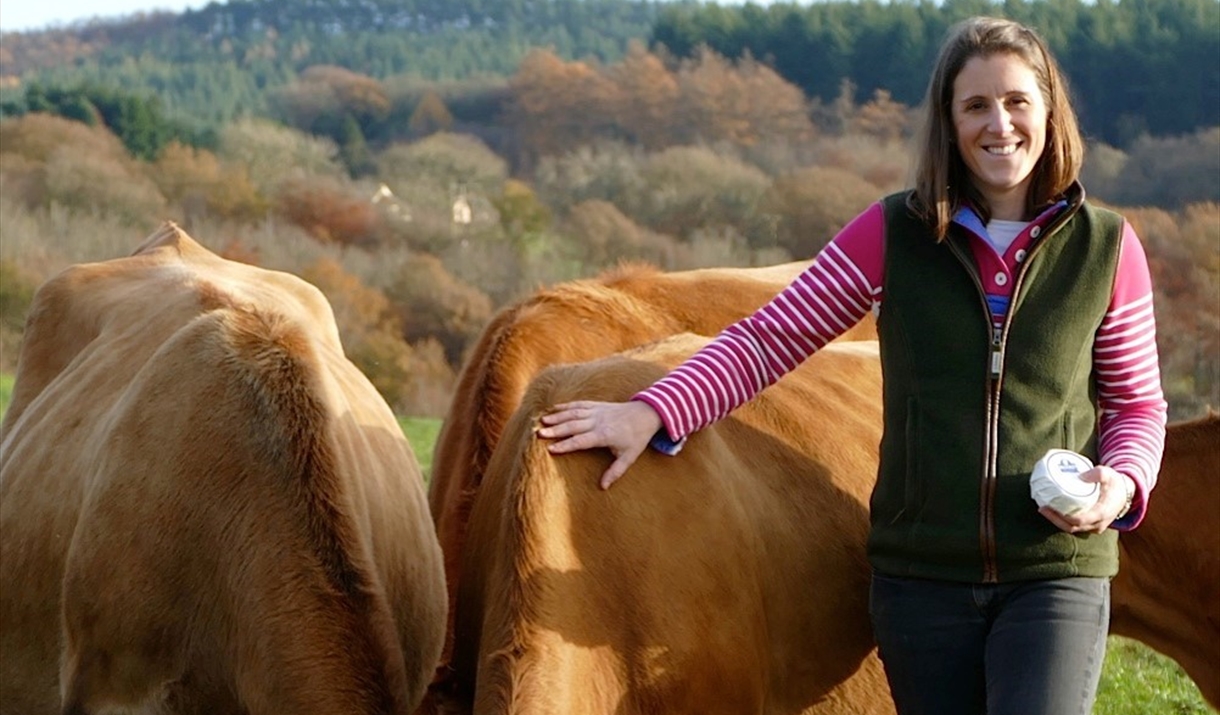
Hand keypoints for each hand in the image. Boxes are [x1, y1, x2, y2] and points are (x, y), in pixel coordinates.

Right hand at [537, 400, 661, 489]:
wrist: (645, 414)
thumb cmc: (636, 438)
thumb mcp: (629, 457)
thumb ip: (615, 472)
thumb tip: (603, 487)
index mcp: (604, 435)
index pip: (581, 441)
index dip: (566, 445)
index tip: (551, 449)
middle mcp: (598, 421)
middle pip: (573, 426)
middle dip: (556, 430)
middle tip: (539, 433)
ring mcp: (596, 411)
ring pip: (573, 413)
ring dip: (557, 417)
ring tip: (542, 421)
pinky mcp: (596, 405)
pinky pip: (578, 404)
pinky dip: (565, 406)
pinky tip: (553, 409)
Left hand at [1038, 465, 1133, 533]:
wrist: (1125, 493)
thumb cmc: (1115, 483)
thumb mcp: (1109, 474)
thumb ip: (1098, 473)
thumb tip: (1082, 476)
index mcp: (1103, 512)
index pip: (1080, 520)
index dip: (1063, 517)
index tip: (1050, 508)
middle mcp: (1099, 523)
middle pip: (1073, 527)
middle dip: (1055, 519)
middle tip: (1042, 508)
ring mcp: (1095, 526)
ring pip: (1073, 529)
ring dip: (1057, 521)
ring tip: (1044, 509)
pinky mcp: (1092, 525)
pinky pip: (1075, 527)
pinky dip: (1063, 521)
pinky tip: (1053, 512)